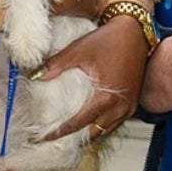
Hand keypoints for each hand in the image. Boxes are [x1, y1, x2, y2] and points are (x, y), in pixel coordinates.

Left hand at [35, 13, 147, 140]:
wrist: (136, 30)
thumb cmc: (110, 39)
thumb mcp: (79, 50)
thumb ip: (56, 65)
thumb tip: (34, 76)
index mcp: (105, 99)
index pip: (78, 124)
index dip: (60, 132)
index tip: (45, 138)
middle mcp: (119, 107)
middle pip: (94, 133)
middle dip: (76, 139)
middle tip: (58, 139)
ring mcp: (128, 106)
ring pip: (107, 130)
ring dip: (91, 132)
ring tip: (73, 134)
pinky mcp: (133, 101)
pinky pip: (116, 121)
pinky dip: (103, 124)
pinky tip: (92, 120)